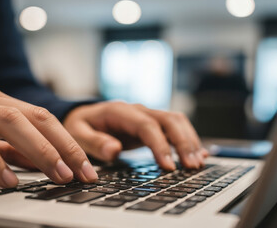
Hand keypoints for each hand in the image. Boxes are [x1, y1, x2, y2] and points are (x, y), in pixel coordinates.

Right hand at [0, 87, 97, 187]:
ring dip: (38, 150)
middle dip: (64, 146)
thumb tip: (45, 161)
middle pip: (33, 117)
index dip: (69, 142)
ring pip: (8, 122)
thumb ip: (9, 148)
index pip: (42, 118)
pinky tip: (8, 180)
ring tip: (58, 175)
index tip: (88, 168)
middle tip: (84, 174)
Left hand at [63, 101, 207, 169]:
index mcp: (120, 111)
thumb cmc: (80, 125)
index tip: (168, 166)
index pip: (146, 125)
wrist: (83, 116)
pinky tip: (199, 153)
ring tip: (197, 163)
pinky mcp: (152, 124)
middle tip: (191, 166)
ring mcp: (147, 116)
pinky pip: (175, 128)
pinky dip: (188, 139)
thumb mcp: (77, 133)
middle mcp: (138, 110)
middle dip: (183, 142)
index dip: (160, 145)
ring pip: (177, 122)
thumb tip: (114, 149)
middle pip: (169, 120)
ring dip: (189, 141)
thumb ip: (93, 141)